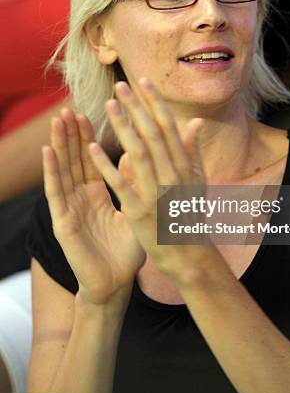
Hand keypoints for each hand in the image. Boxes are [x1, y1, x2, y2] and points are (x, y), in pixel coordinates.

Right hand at [42, 110, 145, 307]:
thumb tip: (139, 155)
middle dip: (71, 135)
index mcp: (97, 195)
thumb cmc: (127, 250)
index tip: (90, 112)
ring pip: (63, 170)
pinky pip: (56, 192)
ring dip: (59, 145)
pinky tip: (48, 151)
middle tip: (68, 108)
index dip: (88, 138)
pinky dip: (52, 171)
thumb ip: (135, 183)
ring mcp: (69, 208)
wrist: (116, 283)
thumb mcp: (134, 209)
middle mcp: (80, 198)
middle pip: (74, 160)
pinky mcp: (63, 221)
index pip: (90, 160)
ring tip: (57, 120)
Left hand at [88, 79, 214, 285]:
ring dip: (122, 127)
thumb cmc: (189, 214)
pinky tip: (91, 147)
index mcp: (185, 166)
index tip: (143, 81)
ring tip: (107, 105)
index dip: (155, 103)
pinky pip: (120, 184)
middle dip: (136, 107)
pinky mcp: (139, 211)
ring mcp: (156, 193)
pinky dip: (105, 164)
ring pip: (137, 153)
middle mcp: (172, 176)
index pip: (169, 127)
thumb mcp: (196, 181)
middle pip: (152, 134)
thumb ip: (193, 151)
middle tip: (120, 85)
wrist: (187, 254)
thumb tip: (195, 122)